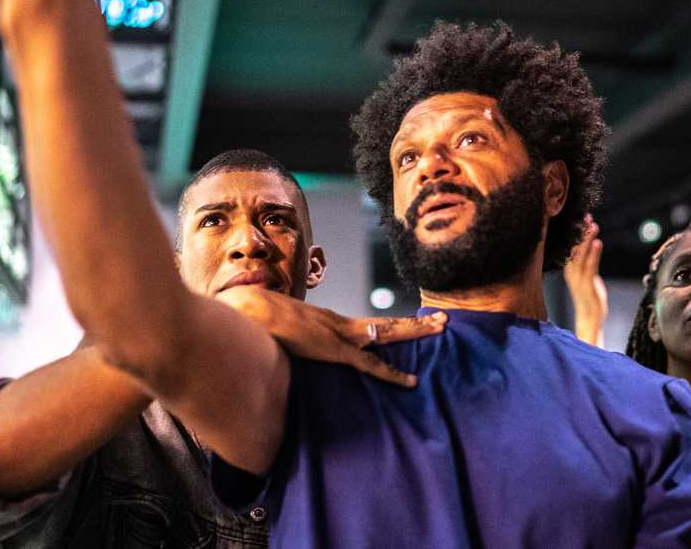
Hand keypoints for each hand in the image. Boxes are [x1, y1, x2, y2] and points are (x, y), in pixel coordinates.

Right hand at [217, 286, 446, 387]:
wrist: (247, 310)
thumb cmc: (256, 319)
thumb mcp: (280, 331)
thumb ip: (290, 339)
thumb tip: (286, 346)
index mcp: (330, 321)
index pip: (368, 324)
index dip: (390, 325)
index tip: (411, 324)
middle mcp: (340, 323)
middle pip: (387, 323)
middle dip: (416, 324)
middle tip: (444, 320)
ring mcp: (339, 334)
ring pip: (387, 332)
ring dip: (415, 331)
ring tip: (442, 327)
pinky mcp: (333, 350)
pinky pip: (368, 364)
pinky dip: (390, 373)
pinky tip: (410, 381)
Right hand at [564, 215, 607, 346]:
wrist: (589, 318)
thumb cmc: (589, 296)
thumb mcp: (587, 276)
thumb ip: (588, 261)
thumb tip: (591, 245)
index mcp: (570, 269)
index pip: (571, 247)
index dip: (575, 232)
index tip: (580, 217)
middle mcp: (571, 272)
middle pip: (574, 248)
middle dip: (580, 231)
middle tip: (586, 216)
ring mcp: (578, 279)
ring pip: (581, 255)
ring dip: (586, 239)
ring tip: (592, 225)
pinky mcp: (587, 285)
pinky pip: (590, 267)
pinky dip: (593, 254)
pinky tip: (598, 243)